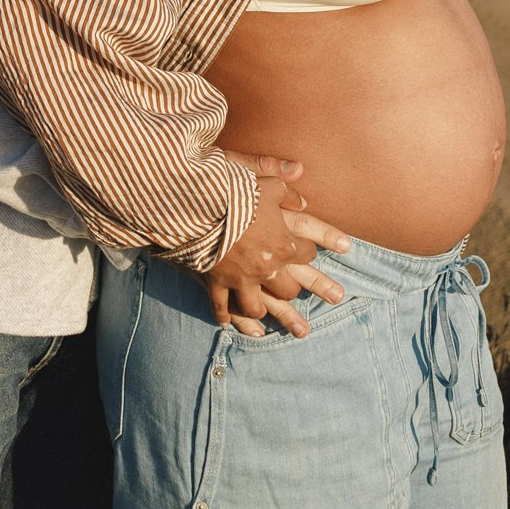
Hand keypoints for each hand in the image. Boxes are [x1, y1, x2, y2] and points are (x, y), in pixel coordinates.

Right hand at [205, 151, 352, 338]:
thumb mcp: (266, 182)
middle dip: (299, 289)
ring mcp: (241, 279)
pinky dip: (229, 318)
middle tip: (312, 293)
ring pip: (259, 305)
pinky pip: (223, 306)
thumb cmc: (234, 190)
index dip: (312, 250)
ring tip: (279, 321)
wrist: (196, 205)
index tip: (313, 250)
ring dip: (269, 313)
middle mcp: (266, 267)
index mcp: (283, 243)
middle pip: (290, 287)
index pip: (307, 253)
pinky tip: (233, 326)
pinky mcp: (216, 282)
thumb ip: (287, 187)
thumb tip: (303, 192)